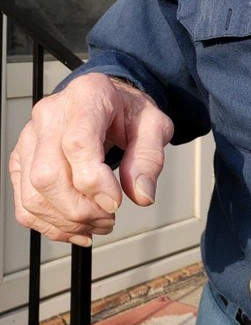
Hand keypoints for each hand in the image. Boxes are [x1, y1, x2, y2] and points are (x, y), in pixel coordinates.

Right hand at [9, 73, 173, 246]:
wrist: (106, 101)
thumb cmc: (127, 111)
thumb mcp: (154, 125)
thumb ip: (149, 158)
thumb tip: (141, 195)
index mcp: (86, 97)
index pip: (77, 144)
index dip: (95, 182)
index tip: (116, 203)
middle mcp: (50, 115)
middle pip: (48, 175)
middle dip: (81, 209)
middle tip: (110, 217)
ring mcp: (29, 139)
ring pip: (33, 195)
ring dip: (67, 222)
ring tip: (98, 223)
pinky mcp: (21, 161)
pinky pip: (25, 204)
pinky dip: (51, 225)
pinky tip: (77, 227)